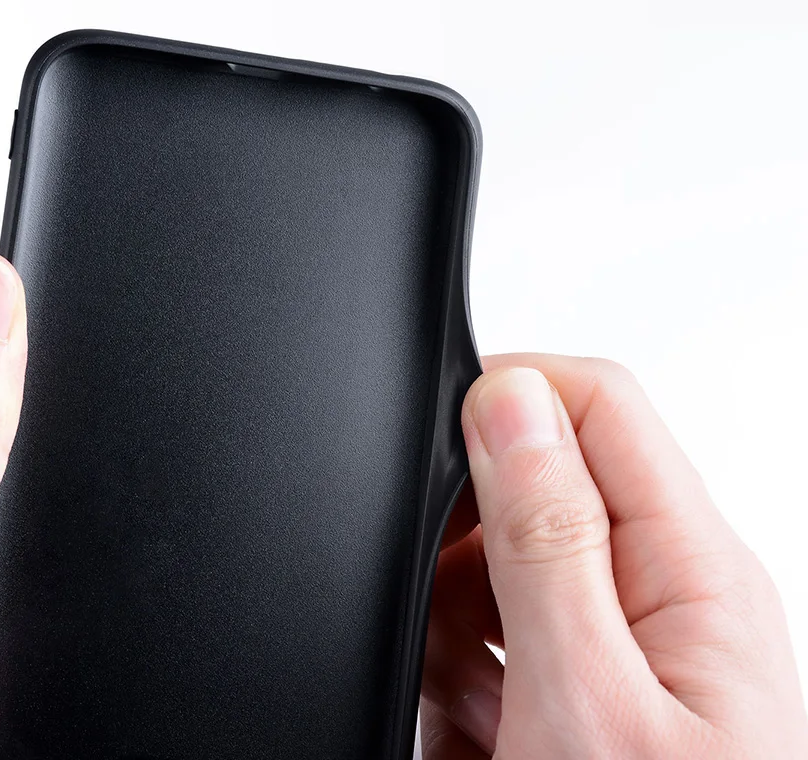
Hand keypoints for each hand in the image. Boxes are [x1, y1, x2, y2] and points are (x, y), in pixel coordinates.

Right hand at [420, 355, 807, 757]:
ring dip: (457, 635)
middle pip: (535, 489)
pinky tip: (484, 742)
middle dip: (462, 551)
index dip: (501, 401)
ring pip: (500, 575)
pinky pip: (500, 647)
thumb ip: (545, 542)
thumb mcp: (585, 697)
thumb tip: (509, 399)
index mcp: (695, 572)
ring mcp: (625, 653)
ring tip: (479, 717)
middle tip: (451, 631)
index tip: (430, 469)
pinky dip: (467, 688)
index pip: (596, 402)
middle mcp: (670, 599)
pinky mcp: (586, 700)